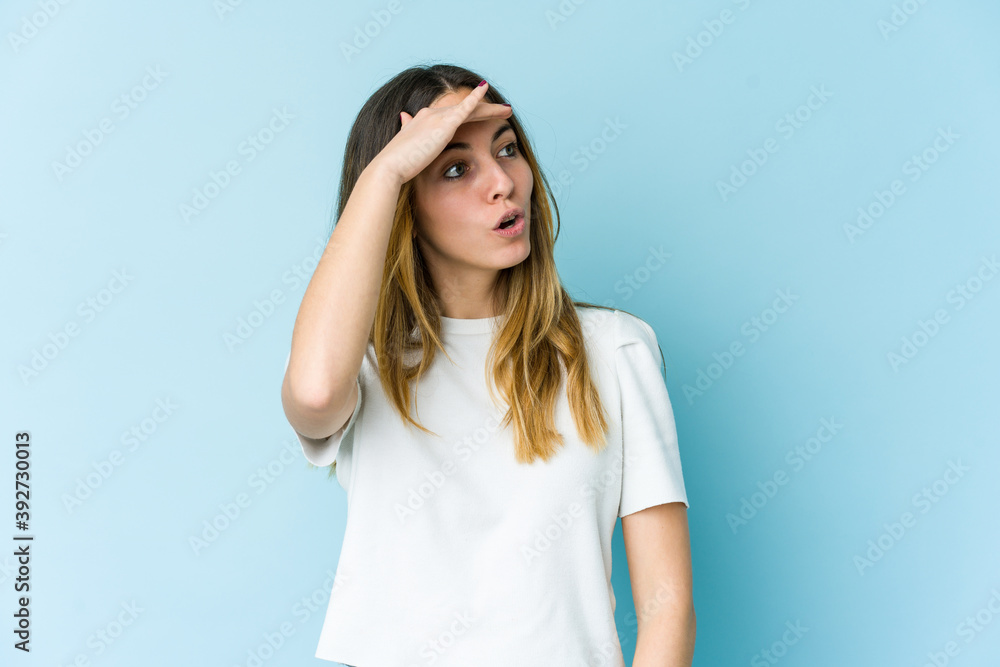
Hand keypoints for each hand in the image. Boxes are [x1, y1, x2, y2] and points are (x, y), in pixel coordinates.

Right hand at [372, 82, 511, 186]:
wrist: (390, 168)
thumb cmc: (398, 164)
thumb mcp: (406, 145)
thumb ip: (409, 129)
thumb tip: (404, 116)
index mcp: (424, 120)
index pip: (454, 116)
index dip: (471, 115)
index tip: (484, 116)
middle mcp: (432, 114)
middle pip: (466, 110)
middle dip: (486, 110)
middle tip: (504, 111)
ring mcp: (438, 118)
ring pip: (471, 109)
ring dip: (490, 109)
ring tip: (508, 111)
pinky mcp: (444, 124)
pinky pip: (465, 108)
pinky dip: (476, 98)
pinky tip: (486, 90)